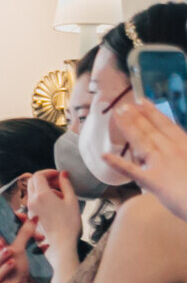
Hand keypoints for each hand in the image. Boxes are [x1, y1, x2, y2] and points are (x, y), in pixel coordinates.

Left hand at [24, 169, 81, 264]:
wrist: (60, 244)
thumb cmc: (69, 223)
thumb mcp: (72, 201)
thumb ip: (66, 184)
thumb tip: (62, 174)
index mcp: (41, 195)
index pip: (38, 175)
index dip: (48, 172)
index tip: (58, 175)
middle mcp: (32, 201)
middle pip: (32, 181)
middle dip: (45, 178)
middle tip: (59, 182)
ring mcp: (30, 209)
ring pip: (32, 191)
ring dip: (44, 188)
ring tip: (60, 195)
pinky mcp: (31, 216)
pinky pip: (33, 201)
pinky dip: (42, 197)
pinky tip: (55, 204)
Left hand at [109, 100, 186, 220]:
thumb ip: (185, 148)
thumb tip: (177, 140)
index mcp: (185, 144)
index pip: (165, 125)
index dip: (152, 112)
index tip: (141, 101)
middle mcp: (171, 150)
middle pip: (150, 130)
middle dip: (136, 117)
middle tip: (123, 106)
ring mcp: (160, 164)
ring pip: (141, 141)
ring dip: (128, 128)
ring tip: (117, 116)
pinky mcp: (151, 180)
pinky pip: (130, 170)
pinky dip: (116, 163)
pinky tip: (103, 155)